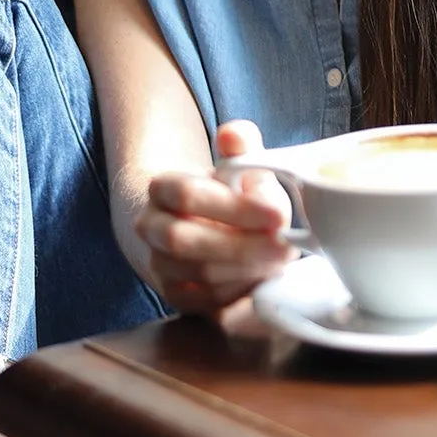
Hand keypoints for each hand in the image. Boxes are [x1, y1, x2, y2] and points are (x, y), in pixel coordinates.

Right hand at [135, 120, 294, 315]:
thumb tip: (234, 134)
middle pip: (186, 241)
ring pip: (199, 275)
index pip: (188, 195)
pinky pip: (206, 302)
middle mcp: (151, 229)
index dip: (235, 208)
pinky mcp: (175, 297)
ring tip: (280, 260)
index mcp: (162, 189)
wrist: (199, 227)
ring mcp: (160, 265)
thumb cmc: (228, 195)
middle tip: (285, 247)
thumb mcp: (238, 167)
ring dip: (246, 271)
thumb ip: (241, 148)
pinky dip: (239, 293)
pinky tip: (262, 279)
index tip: (279, 215)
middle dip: (241, 247)